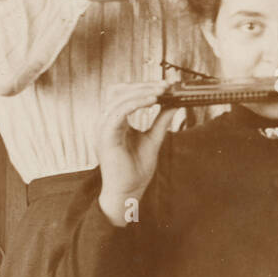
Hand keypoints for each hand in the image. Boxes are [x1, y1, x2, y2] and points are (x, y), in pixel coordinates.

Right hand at [96, 80, 176, 225]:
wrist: (128, 191)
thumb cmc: (136, 169)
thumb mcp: (154, 139)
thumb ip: (161, 121)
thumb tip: (174, 105)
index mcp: (115, 121)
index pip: (124, 94)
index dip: (143, 86)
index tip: (166, 85)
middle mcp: (107, 122)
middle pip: (119, 91)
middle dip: (143, 85)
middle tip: (165, 85)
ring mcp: (104, 128)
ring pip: (118, 98)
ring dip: (141, 91)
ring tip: (161, 91)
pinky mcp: (106, 136)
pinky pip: (118, 112)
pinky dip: (135, 103)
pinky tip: (152, 101)